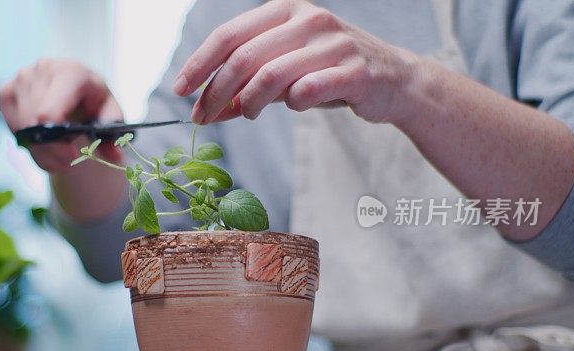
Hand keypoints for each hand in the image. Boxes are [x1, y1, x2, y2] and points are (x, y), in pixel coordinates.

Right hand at [0, 59, 122, 171]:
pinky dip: (27, 141)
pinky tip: (43, 138)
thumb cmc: (95, 105)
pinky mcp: (7, 90)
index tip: (69, 155)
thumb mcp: (111, 119)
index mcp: (71, 72)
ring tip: (58, 148)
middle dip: (50, 149)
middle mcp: (43, 69)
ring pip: (23, 129)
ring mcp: (22, 78)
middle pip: (34, 125)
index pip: (48, 114)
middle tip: (66, 159)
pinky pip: (12, 127)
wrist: (77, 93)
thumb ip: (113, 137)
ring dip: (40, 149)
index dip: (55, 141)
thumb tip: (114, 155)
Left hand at [173, 0, 417, 123]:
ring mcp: (333, 43)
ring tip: (246, 114)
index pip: (229, 35)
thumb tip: (207, 110)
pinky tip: (294, 105)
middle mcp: (308, 19)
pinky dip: (291, 104)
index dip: (199, 64)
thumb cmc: (329, 73)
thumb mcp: (283, 74)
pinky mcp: (354, 71)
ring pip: (270, 76)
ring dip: (248, 103)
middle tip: (202, 117)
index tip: (179, 90)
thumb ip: (246, 87)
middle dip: (215, 91)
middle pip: (243, 57)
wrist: (393, 80)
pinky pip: (306, 92)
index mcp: (285, 10)